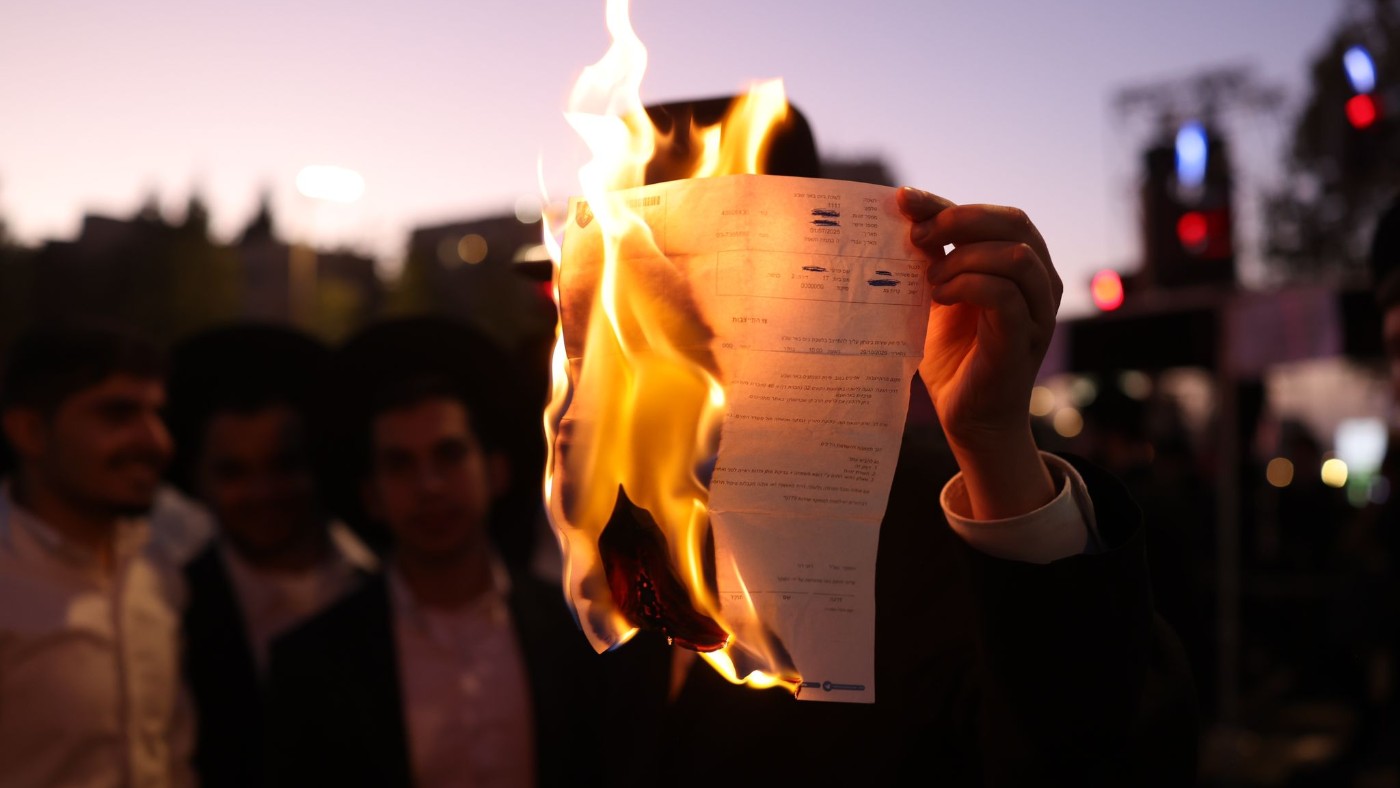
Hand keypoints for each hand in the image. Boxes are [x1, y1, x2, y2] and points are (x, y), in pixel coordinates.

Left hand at [897, 187, 1060, 518]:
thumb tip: (905, 209)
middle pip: (1015, 222)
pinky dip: (968, 286)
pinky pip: (1004, 294)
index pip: (995, 215)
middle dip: (960, 219)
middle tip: (918, 237)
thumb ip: (936, 256)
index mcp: (1022, 266)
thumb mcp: (940, 294)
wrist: (967, 416)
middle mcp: (1041, 282)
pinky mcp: (1024, 339)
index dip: (948, 203)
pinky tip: (940, 297)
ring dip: (964, 258)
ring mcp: (1038, 311)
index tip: (904, 200)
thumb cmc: (954, 356)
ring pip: (1015, 255)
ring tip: (931, 280)